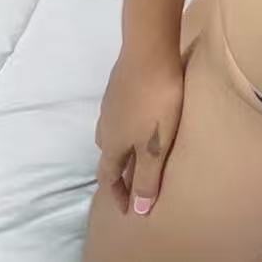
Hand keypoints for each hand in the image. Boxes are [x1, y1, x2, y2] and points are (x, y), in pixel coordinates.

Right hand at [93, 43, 185, 215]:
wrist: (148, 50)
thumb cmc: (156, 101)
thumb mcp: (155, 145)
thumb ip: (147, 177)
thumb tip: (137, 212)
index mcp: (112, 145)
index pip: (109, 178)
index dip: (118, 196)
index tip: (127, 210)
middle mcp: (105, 126)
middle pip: (109, 156)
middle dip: (119, 172)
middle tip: (132, 183)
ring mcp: (110, 103)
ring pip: (113, 134)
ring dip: (123, 148)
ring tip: (138, 153)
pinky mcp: (119, 84)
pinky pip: (120, 115)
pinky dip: (128, 127)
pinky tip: (141, 120)